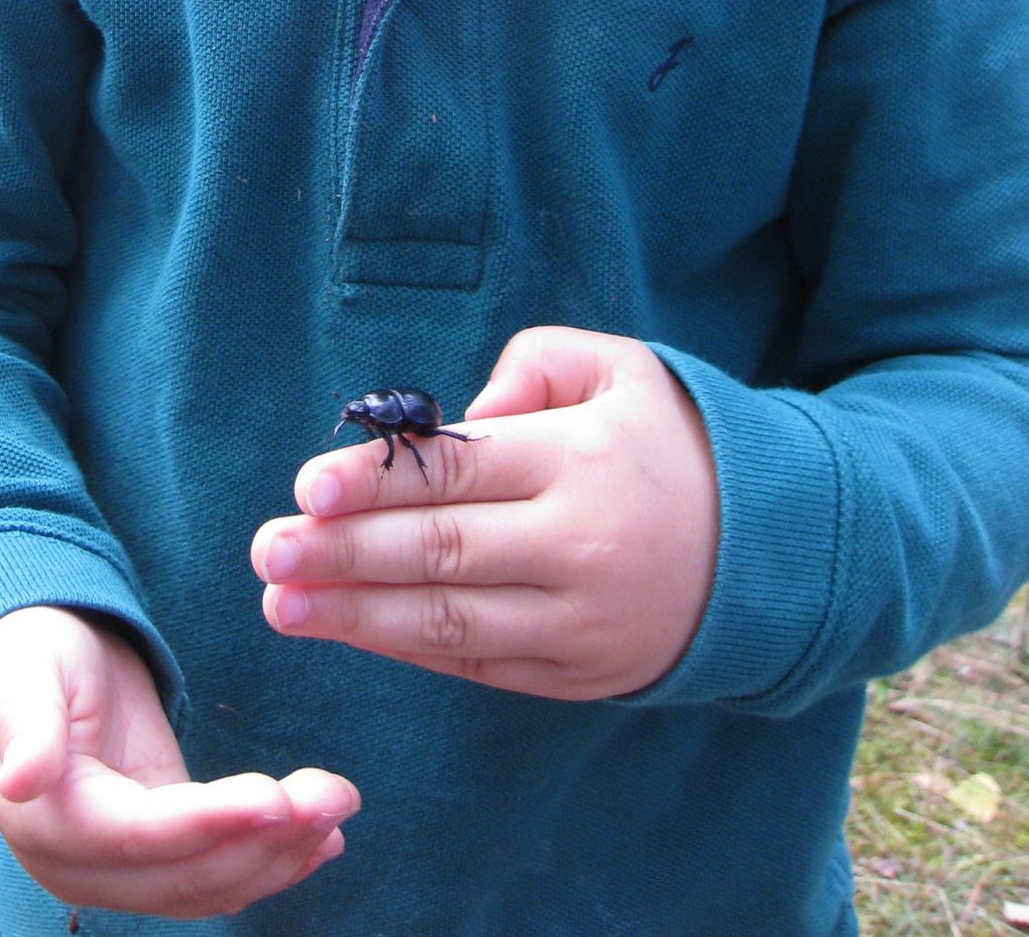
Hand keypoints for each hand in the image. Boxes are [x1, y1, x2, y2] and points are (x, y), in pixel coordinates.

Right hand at [0, 605, 359, 917]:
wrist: (33, 671)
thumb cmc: (28, 659)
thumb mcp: (22, 675)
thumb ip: (28, 728)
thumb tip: (22, 781)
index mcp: (48, 821)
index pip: (140, 834)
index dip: (211, 822)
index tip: (276, 797)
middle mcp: (82, 865)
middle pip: (186, 873)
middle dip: (268, 840)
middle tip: (337, 794)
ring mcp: (121, 870)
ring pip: (211, 885)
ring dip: (283, 854)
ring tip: (339, 805)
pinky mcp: (159, 852)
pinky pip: (218, 875)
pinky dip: (274, 862)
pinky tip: (324, 839)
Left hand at [251, 326, 718, 699]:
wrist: (768, 553)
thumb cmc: (671, 448)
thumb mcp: (626, 370)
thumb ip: (537, 363)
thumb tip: (459, 416)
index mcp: (582, 462)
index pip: (457, 474)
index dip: (375, 482)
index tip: (307, 488)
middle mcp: (578, 547)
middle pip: (438, 553)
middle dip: (342, 554)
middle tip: (267, 552)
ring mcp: (577, 622)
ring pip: (446, 622)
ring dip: (355, 616)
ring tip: (282, 606)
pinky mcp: (574, 674)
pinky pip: (476, 662)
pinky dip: (408, 648)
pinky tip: (354, 629)